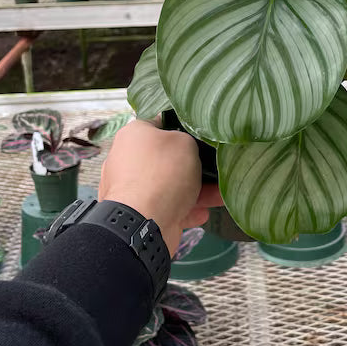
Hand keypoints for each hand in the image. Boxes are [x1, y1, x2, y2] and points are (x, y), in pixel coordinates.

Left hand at [98, 119, 222, 257]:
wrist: (144, 222)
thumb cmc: (163, 172)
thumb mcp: (185, 142)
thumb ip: (188, 140)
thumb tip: (185, 147)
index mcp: (133, 135)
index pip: (160, 124)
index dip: (183, 128)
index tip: (202, 136)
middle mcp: (128, 159)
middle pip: (166, 158)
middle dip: (192, 165)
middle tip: (214, 167)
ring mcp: (131, 188)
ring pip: (168, 185)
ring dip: (195, 190)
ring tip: (218, 195)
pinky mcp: (137, 212)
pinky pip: (166, 206)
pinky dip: (185, 209)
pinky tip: (204, 213)